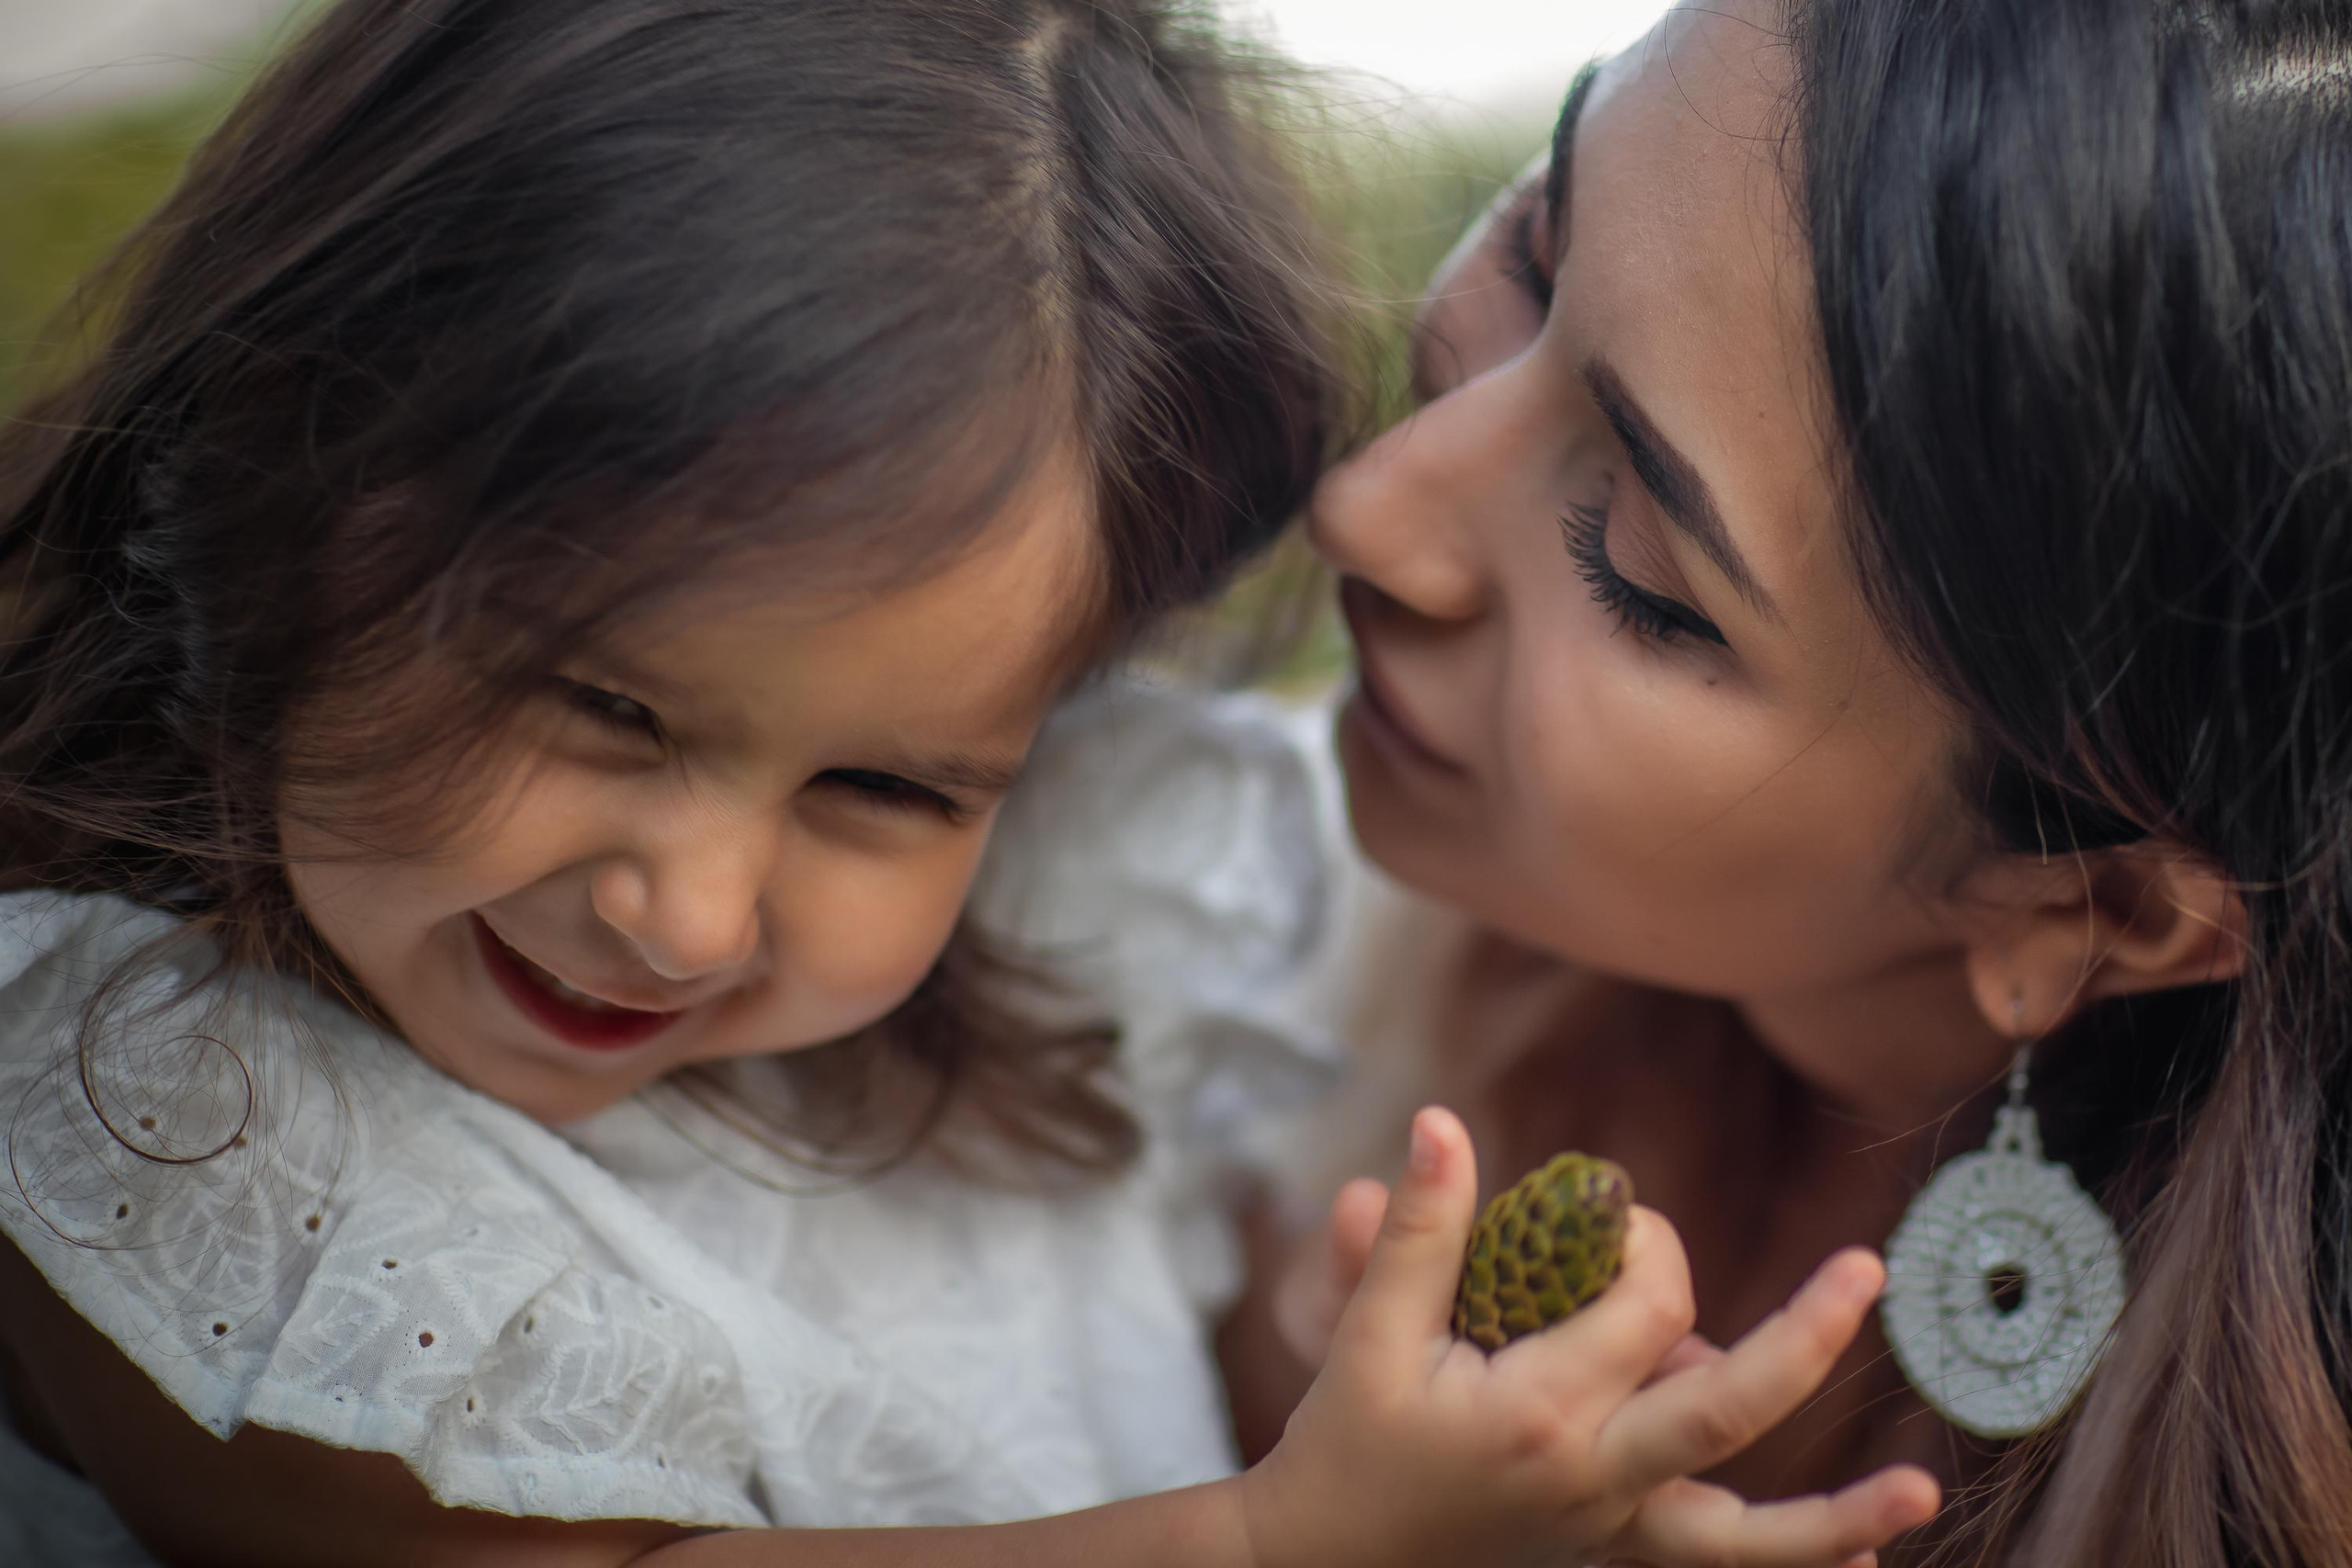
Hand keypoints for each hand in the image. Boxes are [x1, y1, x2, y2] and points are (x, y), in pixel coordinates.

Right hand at [1238, 1107, 1939, 1567]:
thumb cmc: (1344, 1445)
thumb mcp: (1366, 1333)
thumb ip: (1419, 1231)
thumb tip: (1440, 1121)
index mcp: (1539, 1412)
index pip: (1641, 1305)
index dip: (1643, 1239)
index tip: (1602, 1213)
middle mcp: (1594, 1479)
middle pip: (1727, 1409)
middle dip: (1804, 1339)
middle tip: (1867, 1272)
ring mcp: (1611, 1529)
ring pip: (1746, 1539)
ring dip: (1836, 1518)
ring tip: (1923, 1492)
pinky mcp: (1614, 1555)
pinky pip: (1717, 1565)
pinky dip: (1791, 1556)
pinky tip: (1866, 1558)